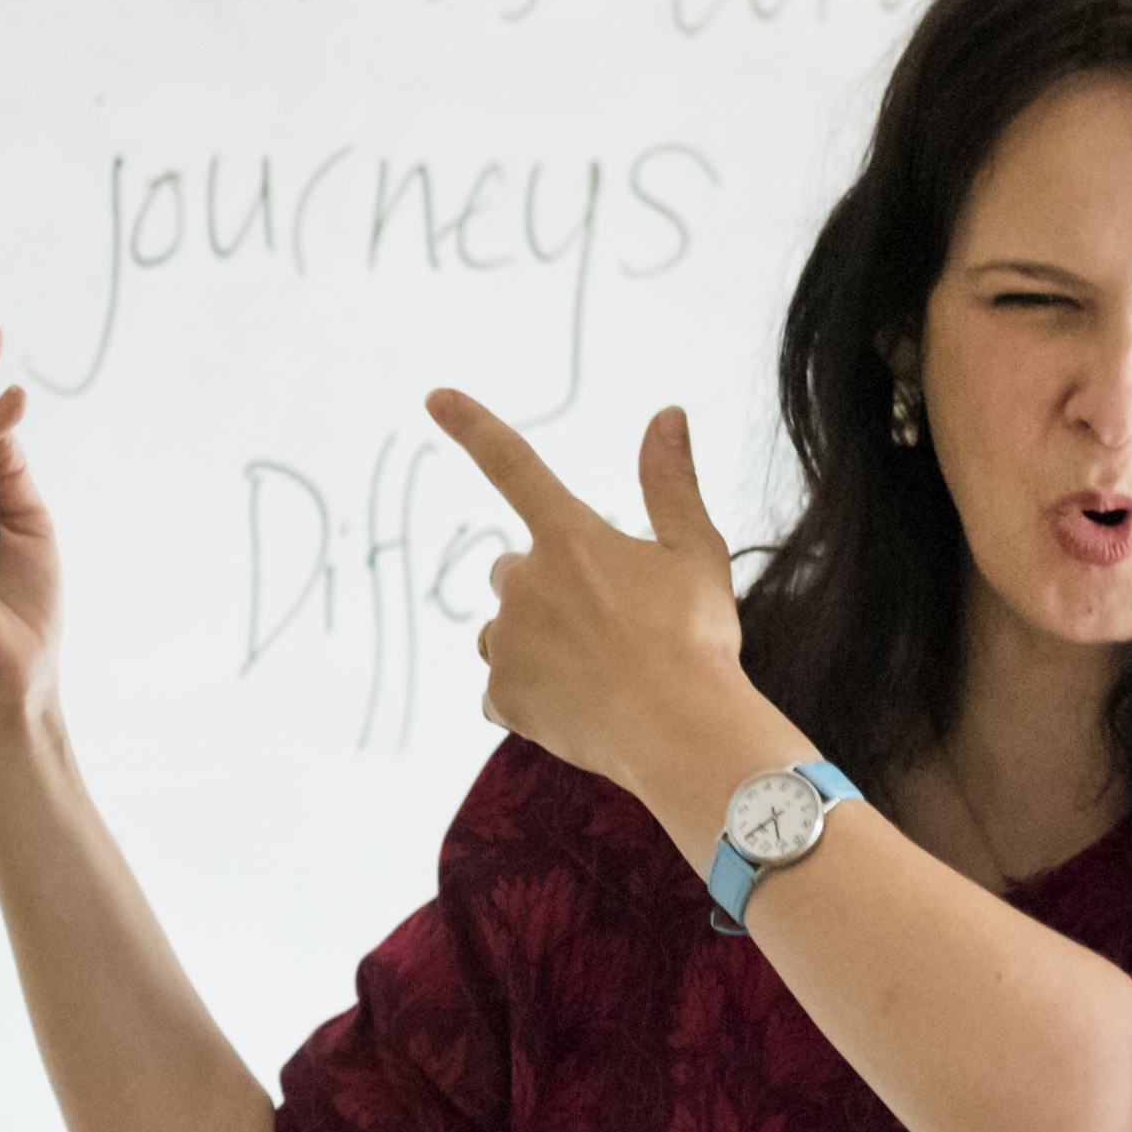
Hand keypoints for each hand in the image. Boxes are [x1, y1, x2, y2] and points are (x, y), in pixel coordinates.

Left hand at [423, 392, 782, 817]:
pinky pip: (503, 687)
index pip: (513, 465)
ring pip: (505, 631)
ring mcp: (507, 642)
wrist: (684, 734)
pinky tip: (579, 705)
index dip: (472, 427)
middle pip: (511, 571)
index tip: (433, 397)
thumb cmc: (697, 641)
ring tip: (596, 670)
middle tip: (605, 624)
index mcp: (571, 538)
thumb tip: (666, 415)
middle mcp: (525, 583)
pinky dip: (532, 695)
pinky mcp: (502, 695)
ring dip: (534, 642)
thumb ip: (671, 482)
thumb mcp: (696, 553)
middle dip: (544, 589)